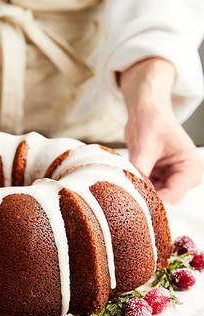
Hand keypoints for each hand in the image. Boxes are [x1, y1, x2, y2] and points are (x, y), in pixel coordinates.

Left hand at [119, 58, 202, 203]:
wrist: (147, 109)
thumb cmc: (152, 121)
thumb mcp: (143, 148)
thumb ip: (139, 173)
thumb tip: (130, 193)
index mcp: (191, 168)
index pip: (171, 197)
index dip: (151, 203)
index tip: (132, 206)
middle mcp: (187, 176)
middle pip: (165, 200)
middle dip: (145, 199)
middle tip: (124, 198)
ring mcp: (175, 178)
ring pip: (155, 197)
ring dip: (140, 193)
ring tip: (125, 186)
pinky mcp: (163, 178)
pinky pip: (149, 191)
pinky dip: (138, 188)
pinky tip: (127, 182)